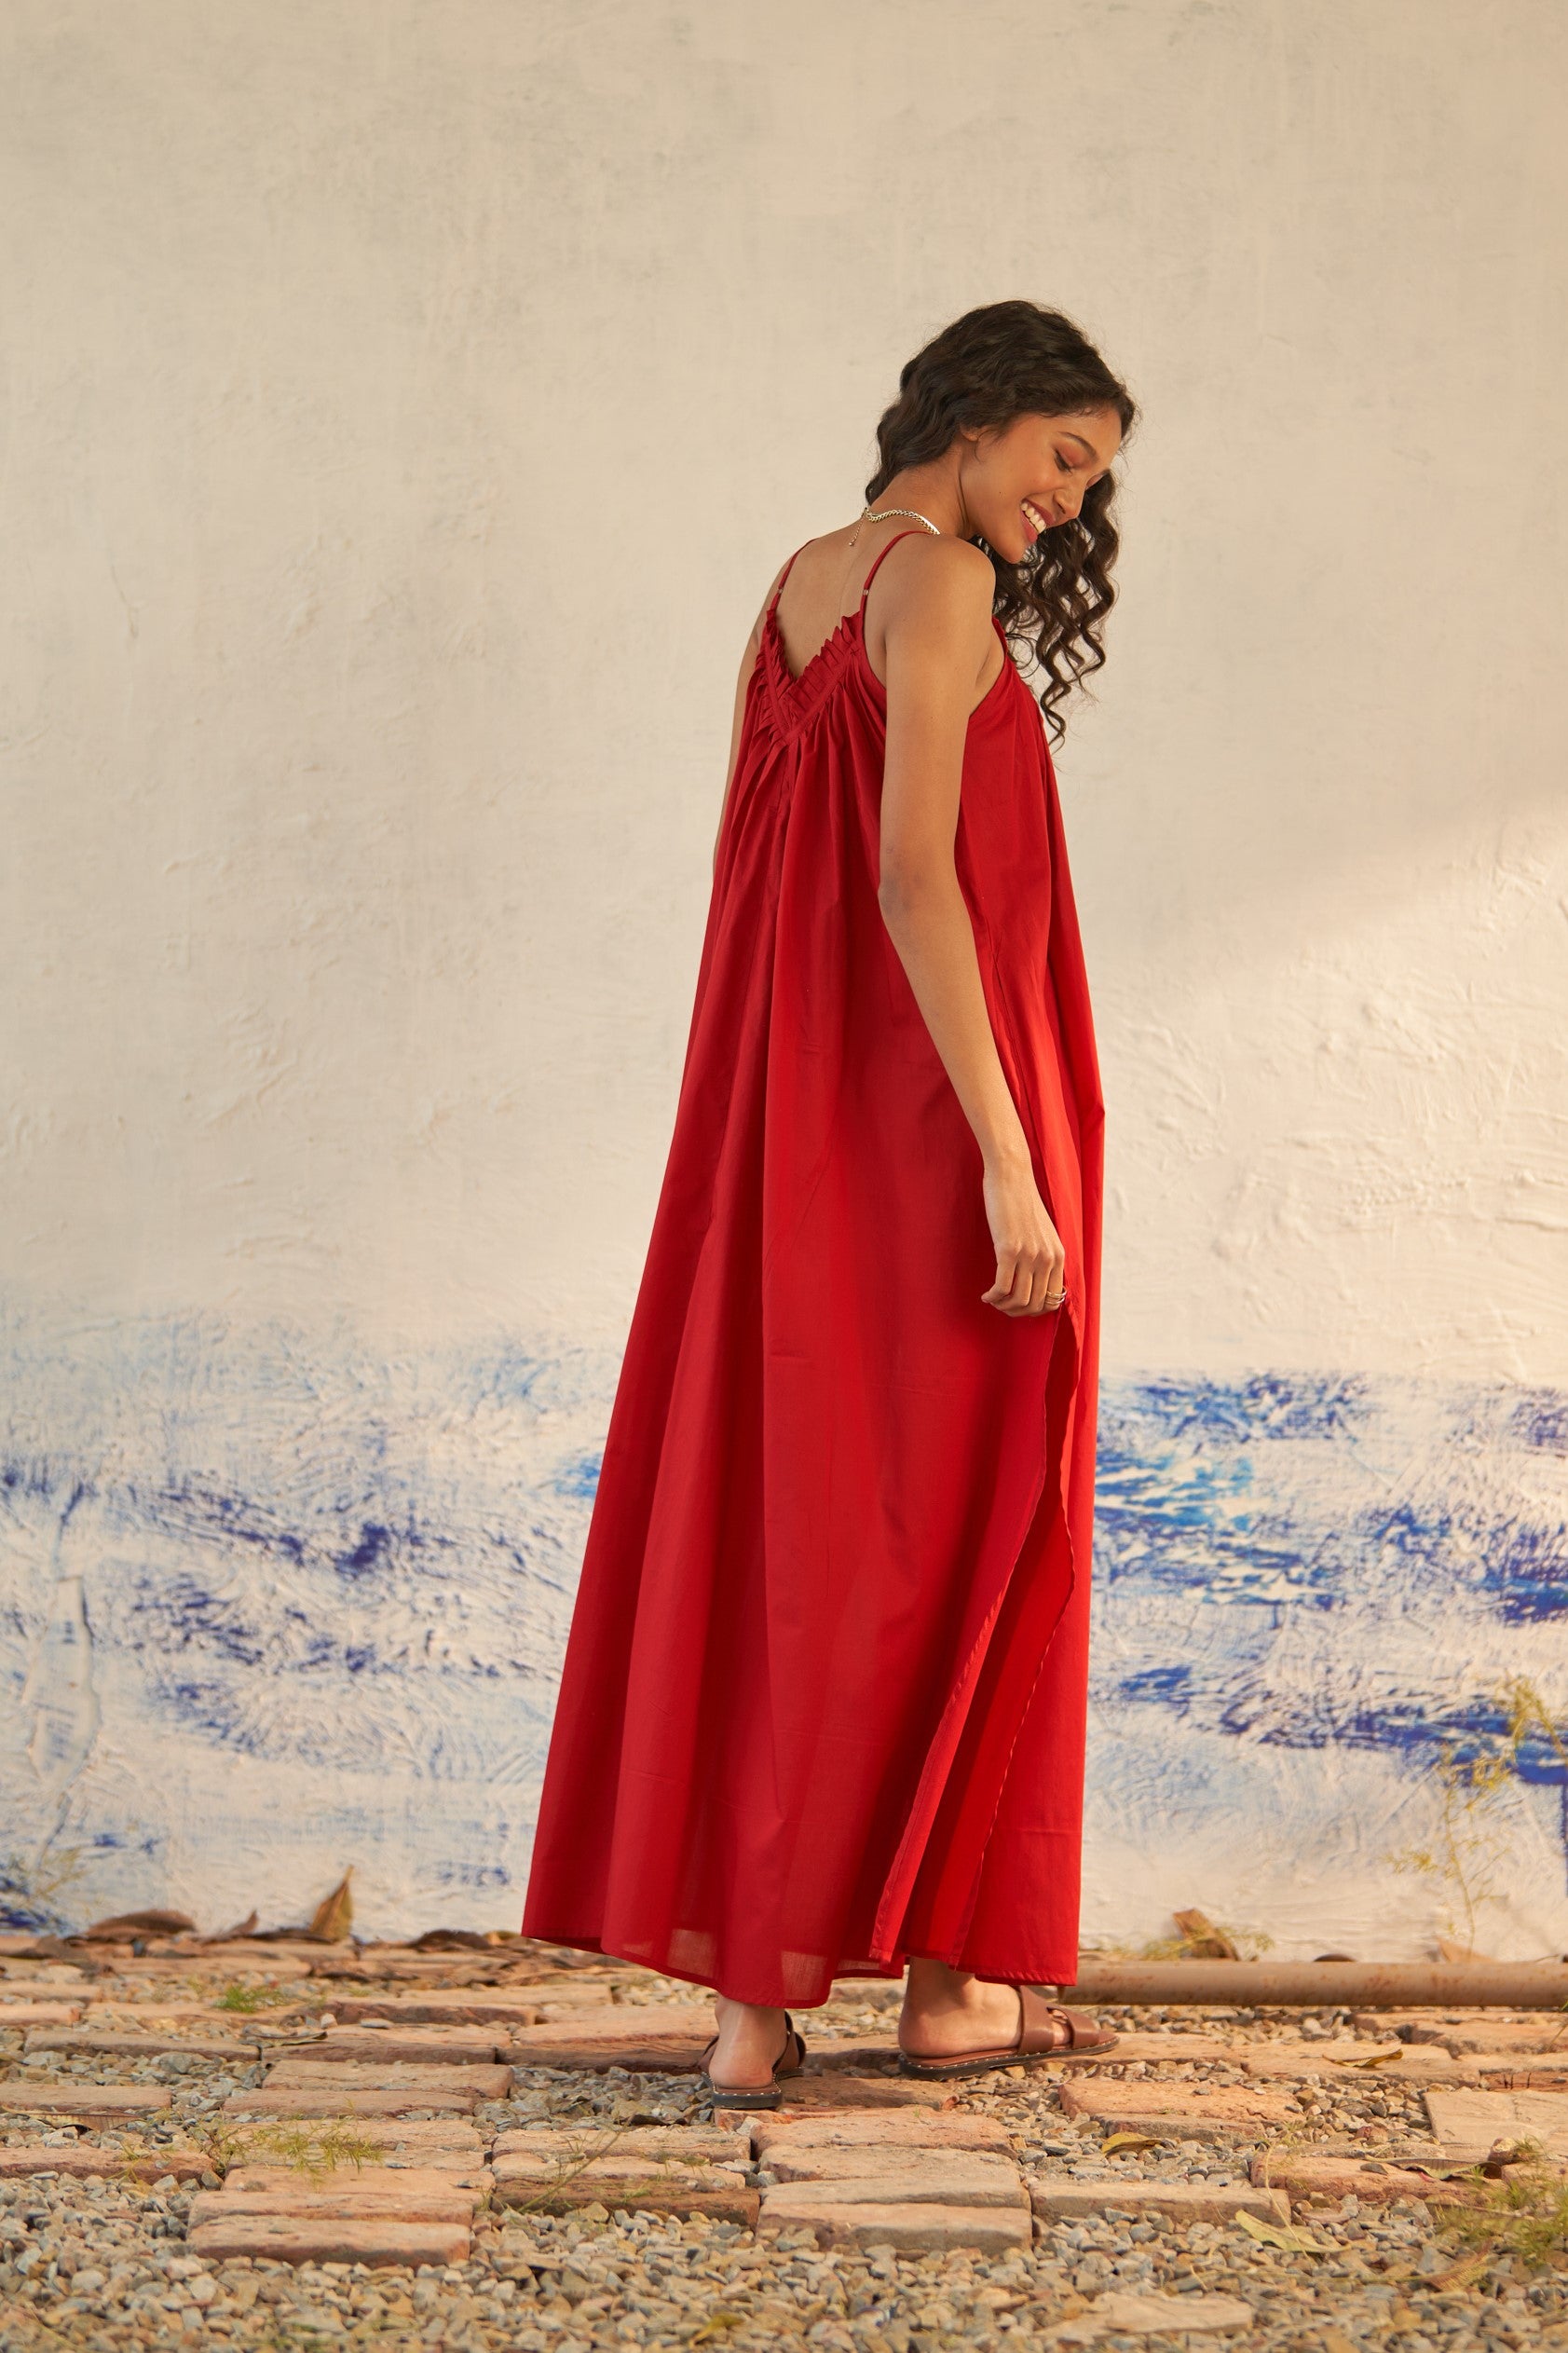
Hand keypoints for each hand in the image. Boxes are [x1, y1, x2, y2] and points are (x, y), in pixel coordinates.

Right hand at [980, 1153, 1066, 1315]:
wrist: (1011, 1177)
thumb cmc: (1021, 1203)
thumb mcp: (1042, 1232)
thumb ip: (1043, 1254)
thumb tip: (1034, 1279)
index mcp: (1058, 1255)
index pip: (1053, 1300)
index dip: (1034, 1310)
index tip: (1018, 1306)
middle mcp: (1047, 1258)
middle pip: (1035, 1304)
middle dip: (1016, 1312)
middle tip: (1001, 1306)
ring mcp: (1029, 1255)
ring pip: (1019, 1300)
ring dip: (1003, 1306)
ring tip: (992, 1300)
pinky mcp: (1008, 1249)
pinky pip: (1002, 1287)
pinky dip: (992, 1297)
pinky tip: (985, 1295)